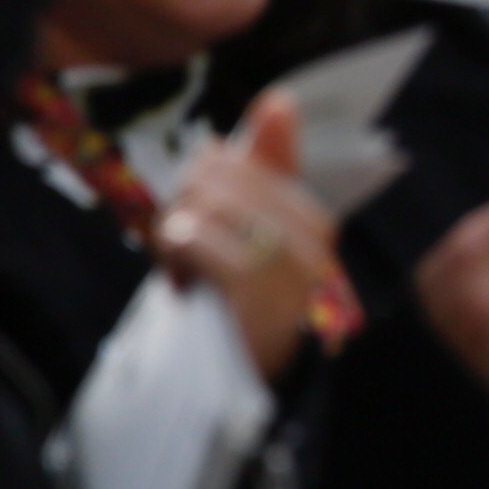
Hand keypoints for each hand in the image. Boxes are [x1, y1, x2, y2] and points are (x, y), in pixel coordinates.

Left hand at [155, 93, 344, 382]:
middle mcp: (313, 234)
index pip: (240, 163)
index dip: (200, 189)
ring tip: (182, 272)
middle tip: (180, 252)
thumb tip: (281, 100)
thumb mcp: (253, 236)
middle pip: (218, 178)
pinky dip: (176, 258)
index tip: (196, 227)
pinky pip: (199, 240)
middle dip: (183, 209)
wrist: (256, 389)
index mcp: (313, 217)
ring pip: (206, 206)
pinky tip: (181, 284)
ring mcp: (292, 263)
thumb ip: (266, 170)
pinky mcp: (261, 288)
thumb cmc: (247, 311)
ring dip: (175, 238)